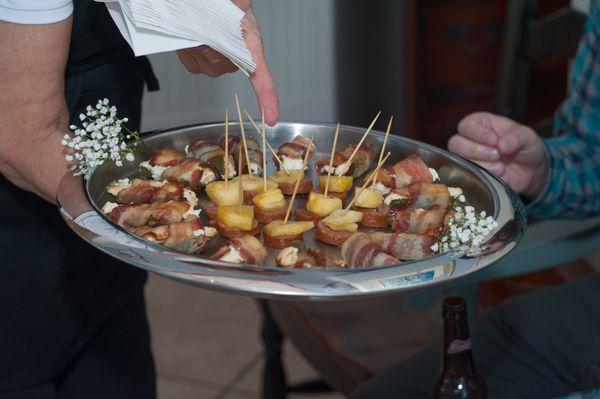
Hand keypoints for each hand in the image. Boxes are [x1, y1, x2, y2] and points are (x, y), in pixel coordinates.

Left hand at [176, 0, 278, 124]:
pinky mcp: (203, 62)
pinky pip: (194, 67)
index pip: (261, 74)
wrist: (217, 4)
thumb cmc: (230, 4)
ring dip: (197, 50)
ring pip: (207, 68)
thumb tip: (235, 10)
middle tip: (204, 29)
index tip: (271, 116)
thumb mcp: (237, 4)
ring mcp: (220, 60)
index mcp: (250, 43)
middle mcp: (237, 56)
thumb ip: (238, 7)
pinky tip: (190, 43)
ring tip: (196, 31)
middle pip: (221, 67)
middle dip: (208, 49)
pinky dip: (188, 55)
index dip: (266, 96)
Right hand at [447, 112, 548, 199]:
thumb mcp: (527, 137)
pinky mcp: (471, 176)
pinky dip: (485, 179)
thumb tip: (502, 146)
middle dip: (476, 151)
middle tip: (496, 155)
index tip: (494, 140)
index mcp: (480, 124)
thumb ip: (515, 138)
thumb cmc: (526, 147)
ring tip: (502, 168)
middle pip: (456, 144)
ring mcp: (468, 159)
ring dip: (482, 166)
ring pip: (460, 162)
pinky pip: (468, 178)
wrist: (531, 171)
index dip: (478, 134)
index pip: (466, 126)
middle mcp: (469, 141)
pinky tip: (501, 177)